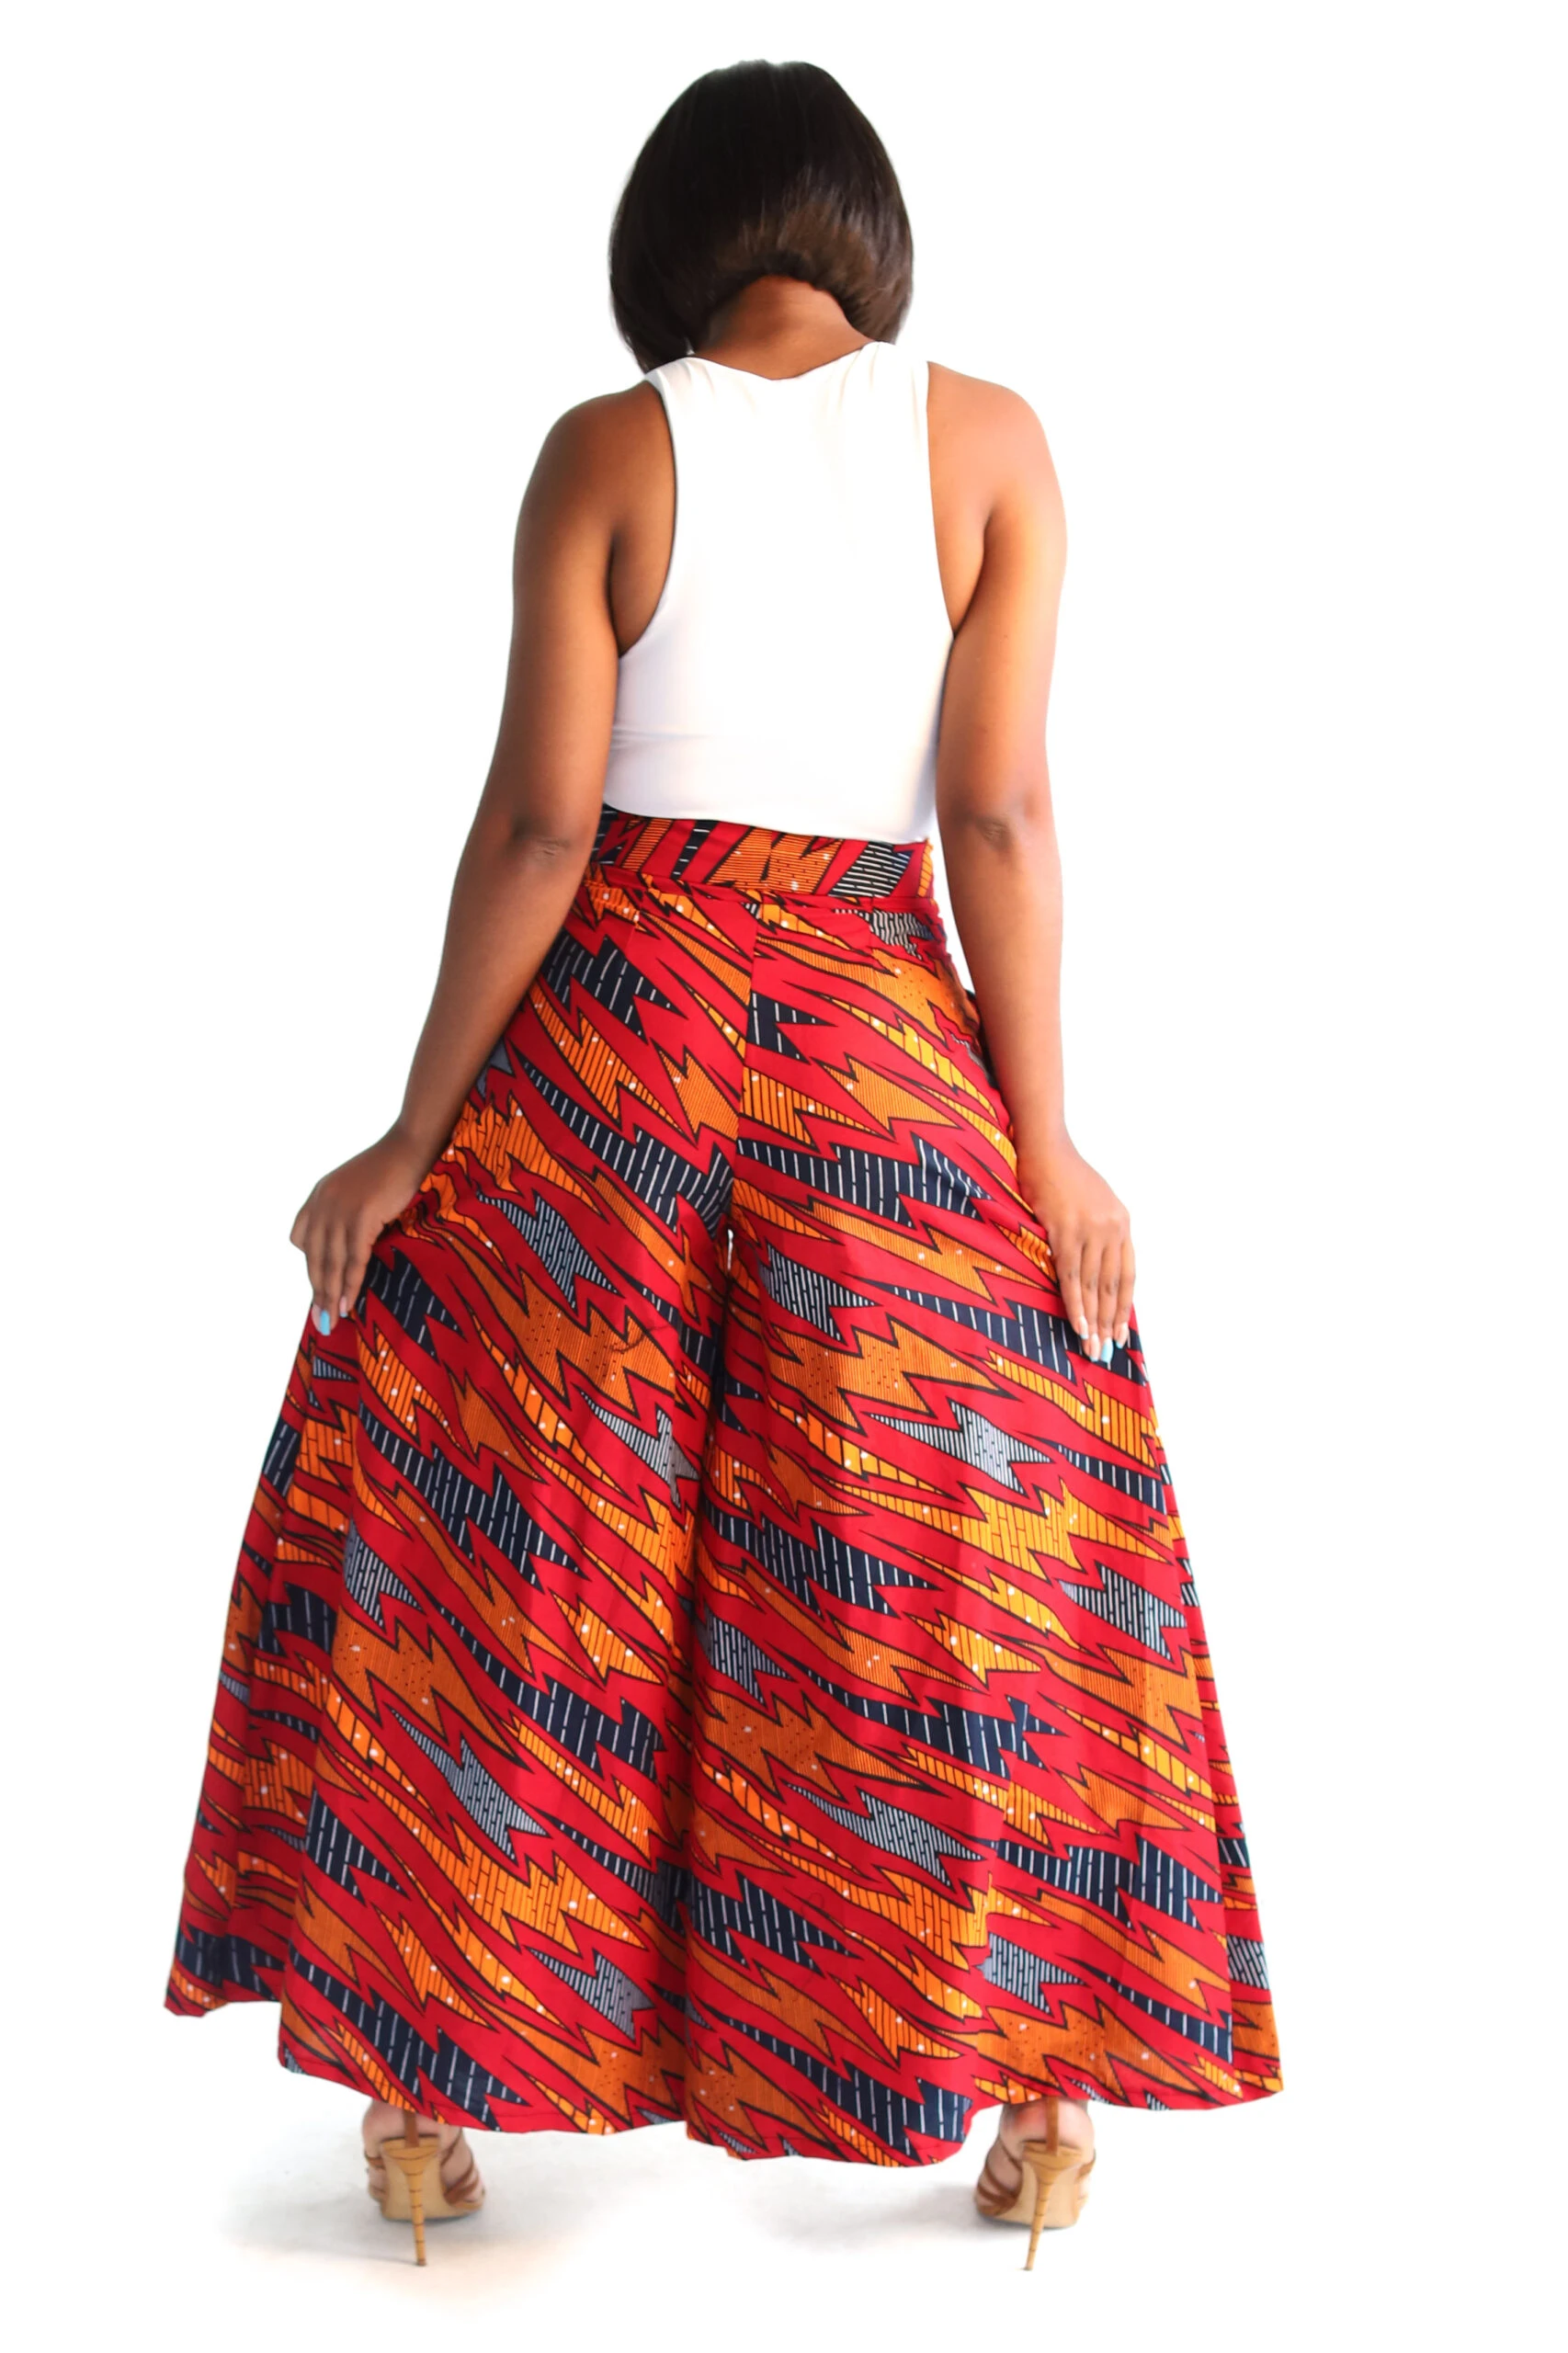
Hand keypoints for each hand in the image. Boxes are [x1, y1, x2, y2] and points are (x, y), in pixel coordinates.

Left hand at [289, 1128, 430, 1336]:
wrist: (411, 1148)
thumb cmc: (393, 1168)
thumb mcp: (357, 1189)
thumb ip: (345, 1211)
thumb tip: (350, 1244)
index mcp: (319, 1195)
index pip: (302, 1239)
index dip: (311, 1267)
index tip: (319, 1290)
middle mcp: (323, 1203)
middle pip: (314, 1256)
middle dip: (318, 1291)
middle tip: (320, 1320)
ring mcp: (340, 1209)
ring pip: (331, 1263)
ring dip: (331, 1296)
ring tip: (332, 1320)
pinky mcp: (361, 1217)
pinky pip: (353, 1260)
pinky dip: (350, 1285)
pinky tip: (349, 1304)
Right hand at [1014, 1135, 1132, 1363]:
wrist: (1044, 1147)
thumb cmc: (1063, 1175)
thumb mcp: (1093, 1203)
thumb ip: (1099, 1233)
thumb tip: (1096, 1269)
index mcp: (1122, 1222)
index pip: (1127, 1275)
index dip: (1123, 1306)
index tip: (1120, 1332)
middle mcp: (1111, 1228)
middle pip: (1112, 1284)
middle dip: (1108, 1320)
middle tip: (1105, 1350)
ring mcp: (1089, 1229)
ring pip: (1093, 1284)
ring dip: (1092, 1319)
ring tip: (1091, 1346)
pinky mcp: (1064, 1230)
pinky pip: (1071, 1274)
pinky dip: (1075, 1302)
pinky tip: (1076, 1322)